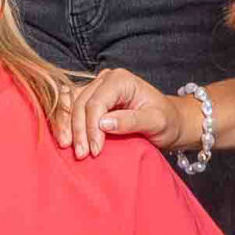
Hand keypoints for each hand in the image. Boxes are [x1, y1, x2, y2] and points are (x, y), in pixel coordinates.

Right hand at [59, 67, 182, 158]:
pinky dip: (64, 122)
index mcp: (121, 79)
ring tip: (67, 147)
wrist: (170, 121)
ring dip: (66, 125)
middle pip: (80, 102)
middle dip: (78, 130)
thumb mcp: (156, 122)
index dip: (91, 127)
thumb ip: (131, 121)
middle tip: (81, 154)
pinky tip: (65, 138)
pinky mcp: (90, 99)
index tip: (95, 151)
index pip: (96, 102)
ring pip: (69, 102)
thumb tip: (103, 124)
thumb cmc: (166, 121)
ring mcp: (95, 88)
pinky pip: (69, 107)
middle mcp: (105, 79)